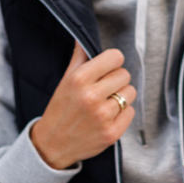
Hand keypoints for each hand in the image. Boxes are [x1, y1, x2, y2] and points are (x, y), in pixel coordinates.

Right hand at [30, 41, 135, 169]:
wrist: (52, 145)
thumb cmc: (60, 110)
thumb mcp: (65, 81)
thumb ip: (79, 58)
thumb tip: (83, 37)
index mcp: (79, 79)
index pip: (115, 57)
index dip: (113, 62)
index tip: (107, 69)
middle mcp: (91, 97)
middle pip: (125, 74)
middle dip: (117, 80)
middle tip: (104, 89)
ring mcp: (103, 116)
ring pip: (131, 92)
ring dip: (122, 96)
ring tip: (106, 103)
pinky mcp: (112, 133)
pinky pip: (131, 112)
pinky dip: (123, 114)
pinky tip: (108, 117)